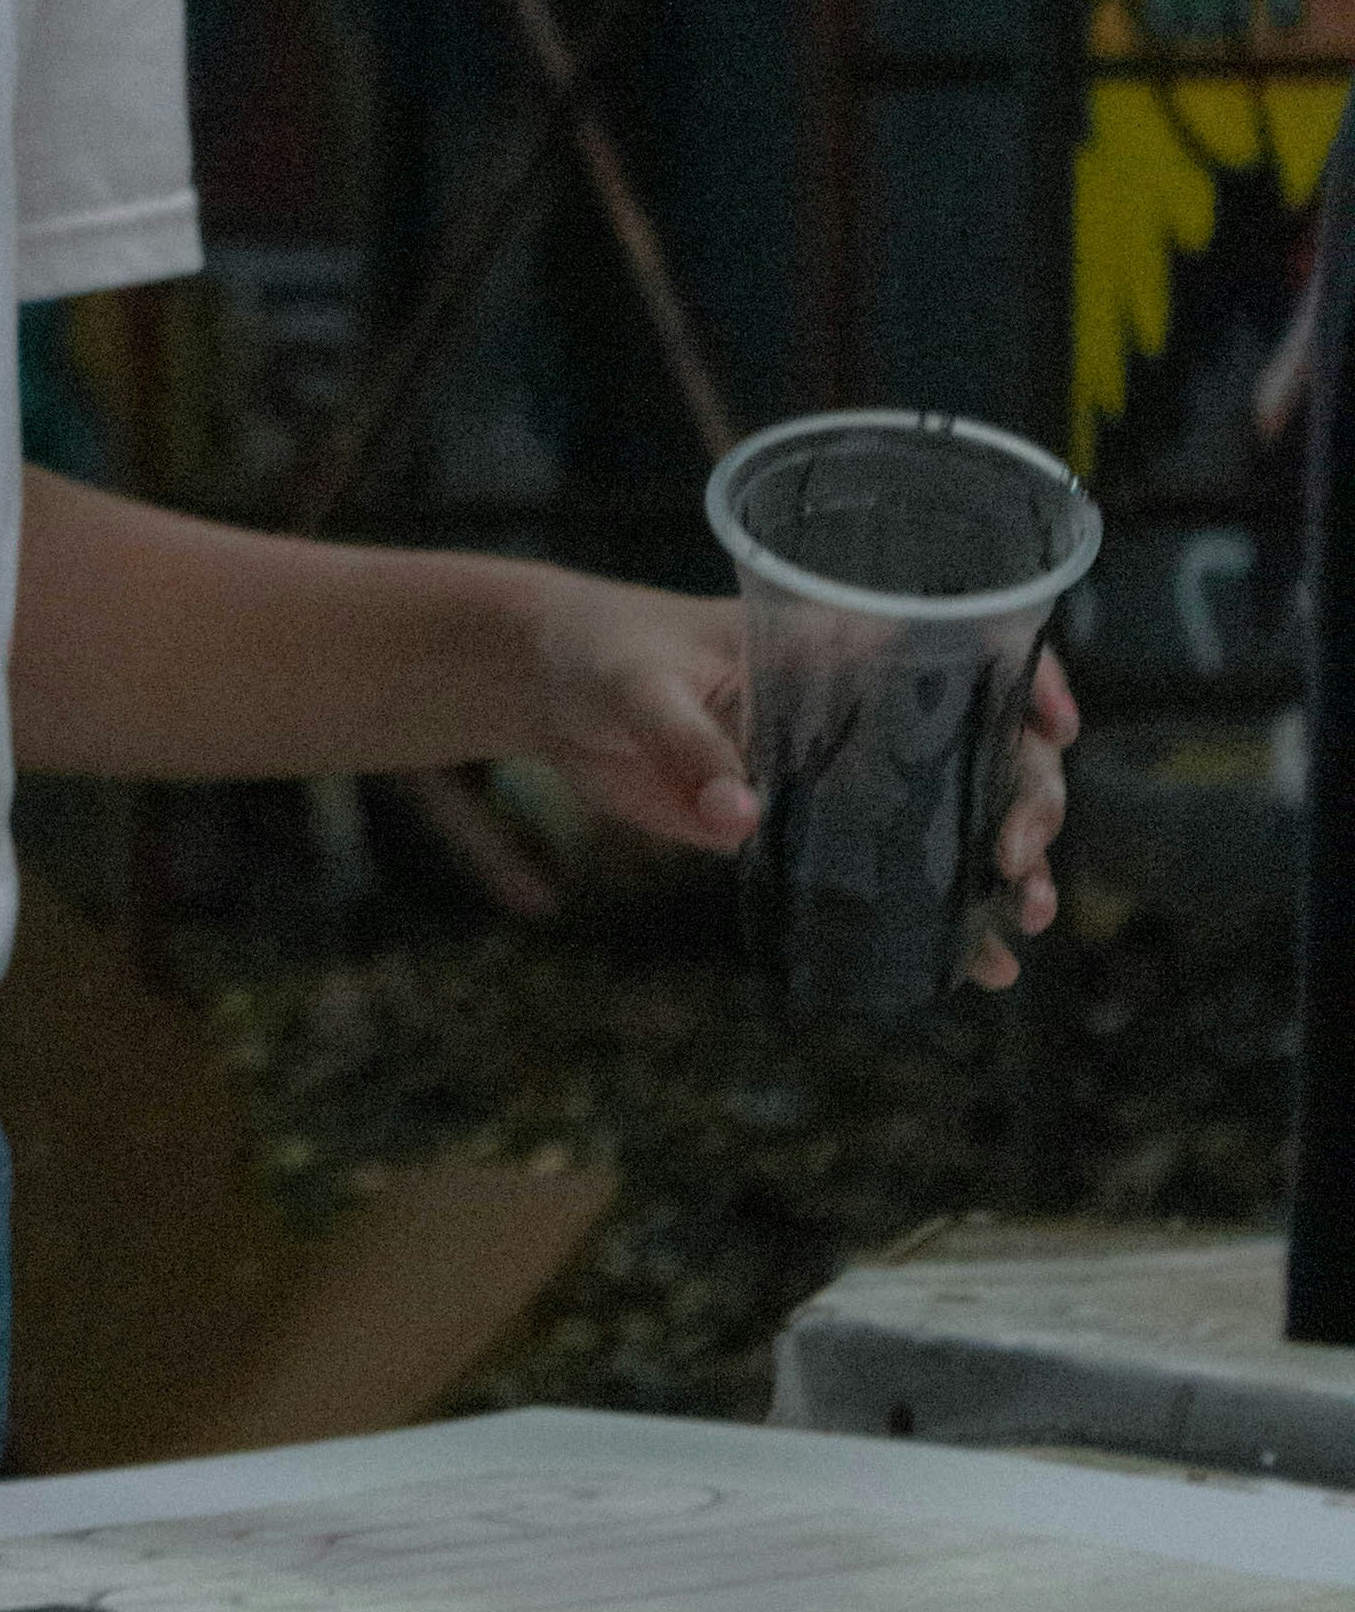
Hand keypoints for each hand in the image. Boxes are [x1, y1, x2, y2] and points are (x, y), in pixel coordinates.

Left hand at [508, 572, 1075, 987]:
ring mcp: (841, 774)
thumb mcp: (641, 686)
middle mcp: (861, 708)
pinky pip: (887, 875)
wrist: (554, 692)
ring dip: (1005, 865)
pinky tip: (984, 965)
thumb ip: (686, 744)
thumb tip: (738, 817)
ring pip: (955, 816)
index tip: (1057, 726)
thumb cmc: (604, 654)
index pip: (967, 650)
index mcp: (839, 645)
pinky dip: (940, 919)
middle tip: (1017, 854)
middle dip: (1027, 798)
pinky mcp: (805, 832)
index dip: (1029, 683)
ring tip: (1027, 915)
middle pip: (985, 747)